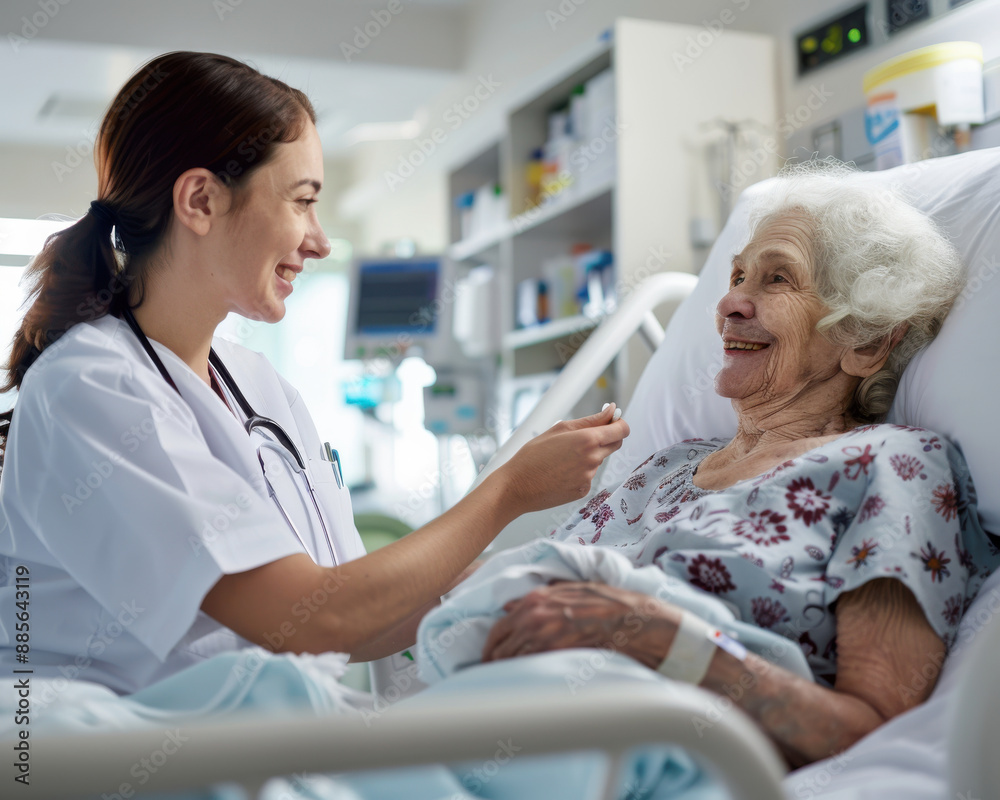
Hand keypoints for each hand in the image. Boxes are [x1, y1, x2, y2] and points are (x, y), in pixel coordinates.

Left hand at [482, 581, 680, 668]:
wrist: (633, 619)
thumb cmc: (607, 602)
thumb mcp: (571, 588)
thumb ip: (539, 596)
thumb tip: (508, 605)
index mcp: (535, 599)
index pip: (497, 628)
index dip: (491, 646)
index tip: (490, 657)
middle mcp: (533, 615)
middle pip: (498, 647)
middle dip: (494, 661)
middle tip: (496, 674)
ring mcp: (543, 635)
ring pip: (511, 661)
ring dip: (508, 671)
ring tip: (509, 683)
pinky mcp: (556, 653)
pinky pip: (530, 669)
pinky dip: (525, 677)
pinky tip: (528, 684)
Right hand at [498, 405, 628, 513]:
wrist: (516, 487)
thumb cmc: (532, 455)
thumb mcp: (559, 429)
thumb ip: (591, 420)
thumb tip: (612, 410)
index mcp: (588, 440)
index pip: (622, 430)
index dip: (619, 423)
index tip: (612, 421)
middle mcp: (593, 460)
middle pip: (615, 444)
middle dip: (606, 437)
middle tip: (583, 436)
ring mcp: (589, 477)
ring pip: (598, 460)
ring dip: (588, 455)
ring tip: (561, 458)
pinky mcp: (583, 490)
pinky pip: (588, 476)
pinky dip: (579, 471)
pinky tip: (560, 472)